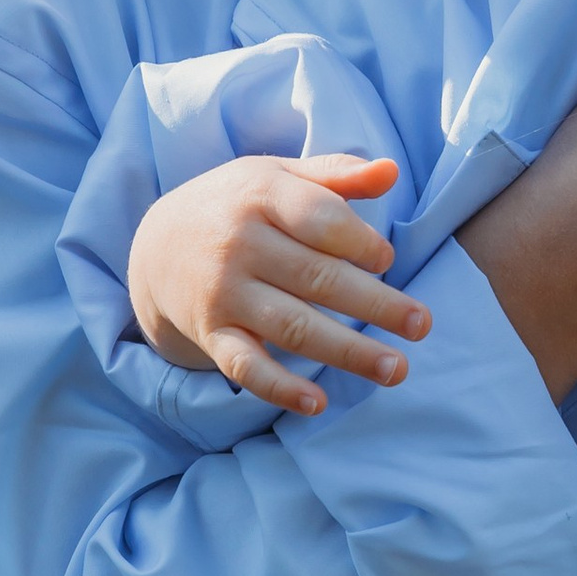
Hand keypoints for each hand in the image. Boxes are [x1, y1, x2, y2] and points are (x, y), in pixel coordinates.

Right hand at [125, 154, 425, 419]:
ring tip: (396, 369)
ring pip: (294, 326)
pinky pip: (245, 366)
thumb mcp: (276, 177)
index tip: (387, 261)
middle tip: (422, 325)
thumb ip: (335, 175)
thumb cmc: (235, 207)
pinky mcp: (211, 334)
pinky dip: (279, 388)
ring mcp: (224, 294)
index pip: (322, 220)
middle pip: (319, 278)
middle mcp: (240, 245)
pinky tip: (318, 403)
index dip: (361, 243)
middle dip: (376, 304)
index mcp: (261, 196)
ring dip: (348, 351)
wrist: (155, 247)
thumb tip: (392, 172)